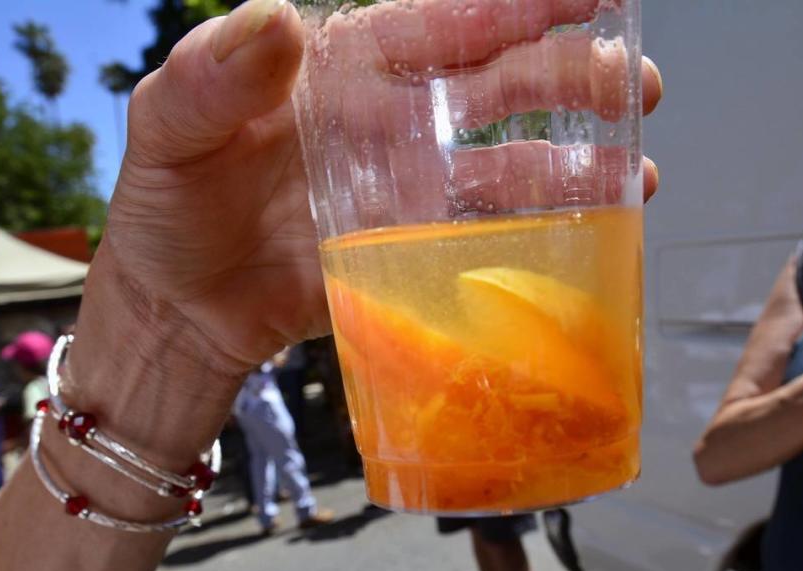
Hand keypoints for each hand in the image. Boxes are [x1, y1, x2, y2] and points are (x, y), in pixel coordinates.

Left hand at [103, 0, 662, 374]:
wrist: (178, 309)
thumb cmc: (167, 209)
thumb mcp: (165, 131)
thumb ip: (210, 78)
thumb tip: (278, 21)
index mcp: (340, 71)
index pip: (436, 23)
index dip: (509, 4)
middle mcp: (390, 121)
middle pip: (496, 87)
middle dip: (570, 78)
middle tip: (636, 81)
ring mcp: (409, 189)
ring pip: (510, 163)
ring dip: (578, 160)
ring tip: (637, 165)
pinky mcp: (415, 252)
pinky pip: (489, 234)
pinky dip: (545, 228)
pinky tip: (596, 226)